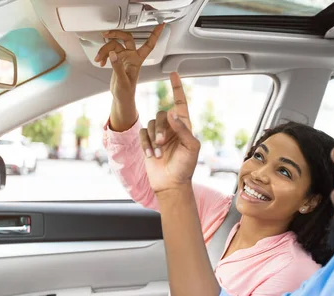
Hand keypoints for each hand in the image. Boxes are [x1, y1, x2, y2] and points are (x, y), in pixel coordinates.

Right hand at [95, 24, 164, 102]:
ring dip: (104, 50)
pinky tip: (100, 61)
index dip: (155, 34)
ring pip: (114, 45)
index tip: (161, 24)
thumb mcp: (122, 81)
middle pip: (126, 38)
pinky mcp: (117, 60)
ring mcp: (124, 57)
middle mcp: (132, 56)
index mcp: (138, 60)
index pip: (149, 44)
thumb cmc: (126, 92)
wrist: (121, 98)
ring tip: (99, 58)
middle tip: (106, 34)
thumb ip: (117, 67)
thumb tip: (113, 54)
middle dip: (116, 34)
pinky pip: (109, 51)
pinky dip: (103, 55)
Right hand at [141, 72, 199, 193]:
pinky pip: (142, 135)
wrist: (171, 183)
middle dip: (160, 128)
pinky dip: (146, 145)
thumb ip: (183, 129)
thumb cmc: (185, 167)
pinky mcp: (148, 143)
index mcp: (184, 126)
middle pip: (161, 114)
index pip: (180, 102)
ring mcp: (158, 135)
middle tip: (163, 143)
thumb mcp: (191, 147)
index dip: (177, 88)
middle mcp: (171, 128)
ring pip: (150, 124)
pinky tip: (151, 156)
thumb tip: (172, 113)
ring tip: (159, 154)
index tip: (174, 74)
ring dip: (153, 140)